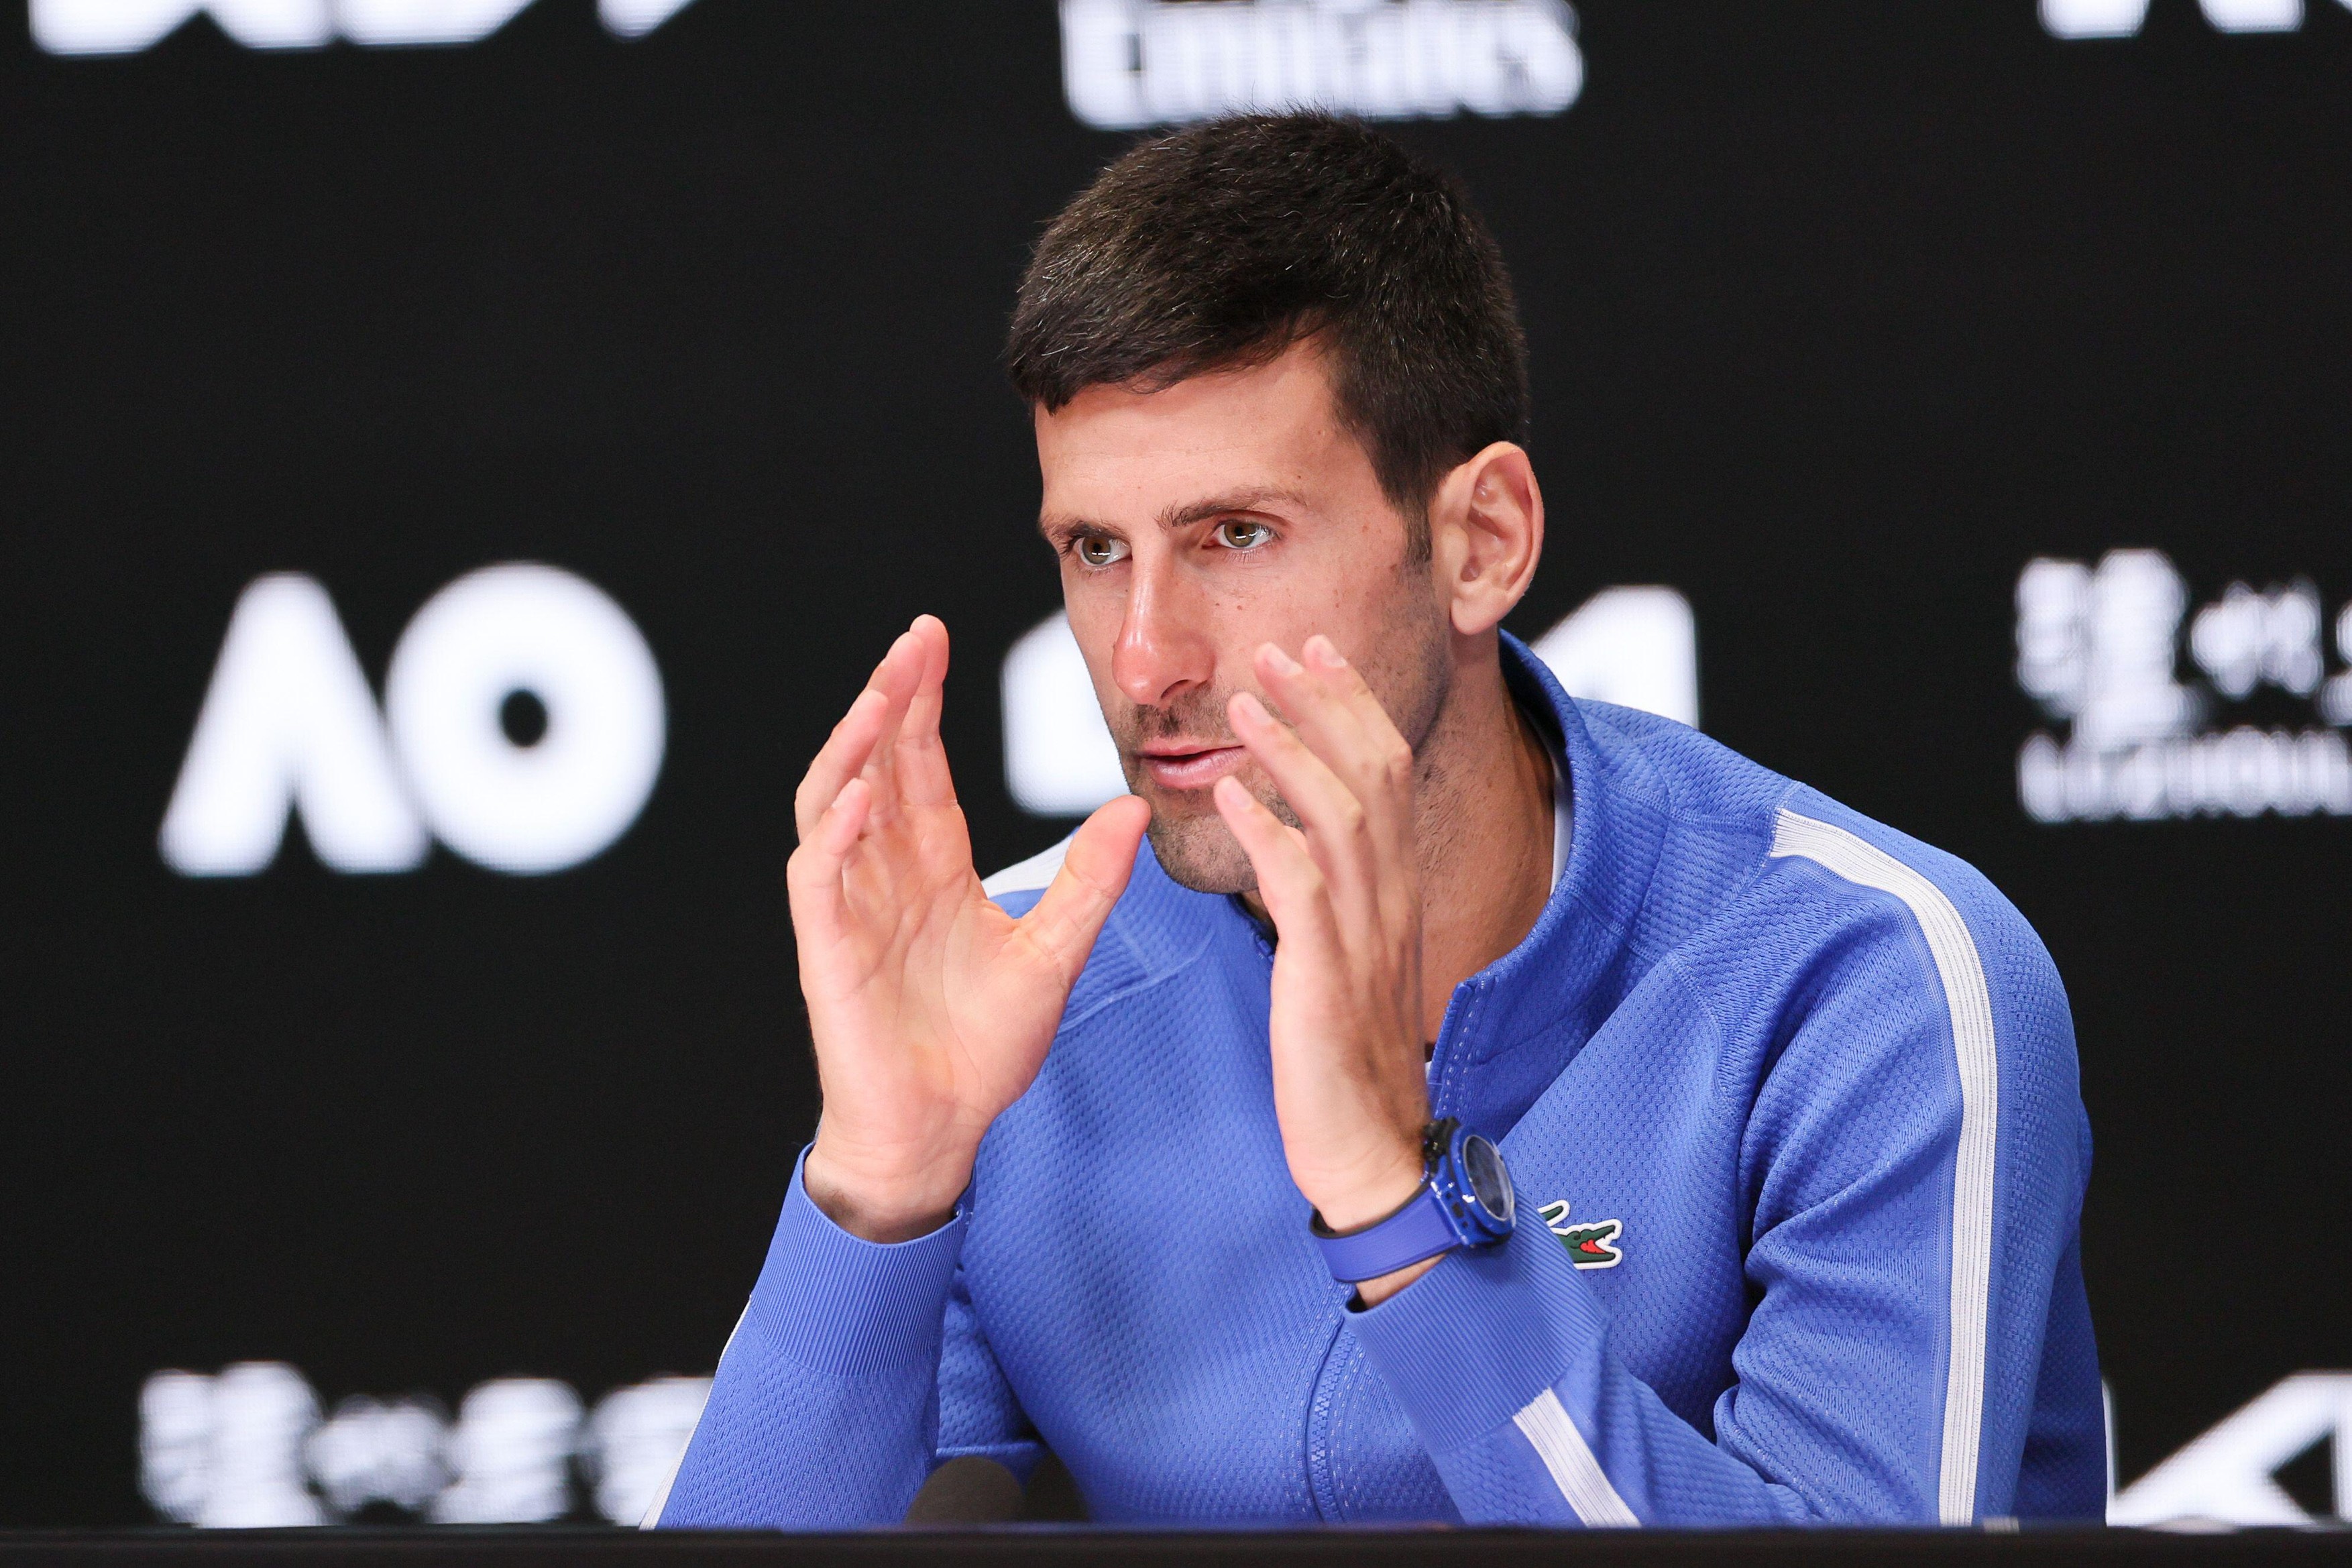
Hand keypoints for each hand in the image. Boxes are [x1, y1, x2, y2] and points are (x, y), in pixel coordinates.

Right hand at [789, 616, 1149, 1240]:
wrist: (940, 1130)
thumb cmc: (985, 1049)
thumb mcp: (1056, 952)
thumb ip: (1091, 880)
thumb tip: (1132, 806)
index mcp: (933, 866)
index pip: (921, 763)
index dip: (923, 700)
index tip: (934, 637)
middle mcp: (884, 872)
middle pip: (876, 761)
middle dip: (890, 697)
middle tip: (915, 636)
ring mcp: (849, 905)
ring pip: (833, 800)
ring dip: (853, 744)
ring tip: (882, 693)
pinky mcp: (828, 947)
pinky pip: (818, 873)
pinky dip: (835, 829)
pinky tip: (860, 791)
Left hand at [1212, 635, 1434, 1300]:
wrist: (1372, 1154)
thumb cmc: (1346, 1064)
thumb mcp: (1347, 963)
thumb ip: (1331, 899)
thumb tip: (1297, 843)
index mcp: (1392, 893)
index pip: (1384, 772)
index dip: (1350, 705)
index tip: (1312, 652)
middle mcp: (1389, 900)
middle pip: (1371, 773)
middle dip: (1325, 702)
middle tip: (1276, 647)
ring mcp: (1364, 937)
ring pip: (1340, 816)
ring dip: (1291, 750)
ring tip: (1241, 704)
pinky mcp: (1327, 978)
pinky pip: (1301, 889)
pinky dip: (1267, 834)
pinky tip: (1231, 798)